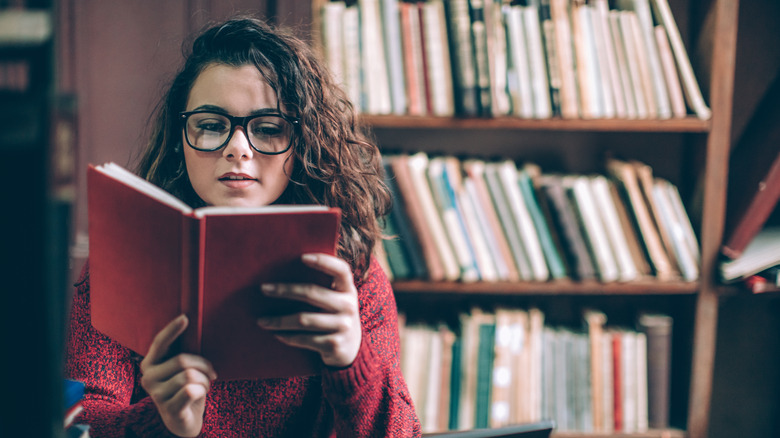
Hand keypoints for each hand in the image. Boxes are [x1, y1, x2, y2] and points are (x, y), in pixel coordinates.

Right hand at [140, 315, 216, 436]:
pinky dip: (202, 391)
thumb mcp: (182, 369)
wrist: (183, 420)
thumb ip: (182, 352)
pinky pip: (191, 391)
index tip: (185, 318)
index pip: (160, 343)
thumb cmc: (185, 388)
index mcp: (150, 363)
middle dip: (203, 365)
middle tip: (211, 373)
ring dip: (204, 381)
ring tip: (203, 386)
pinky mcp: (168, 409)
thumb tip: (191, 325)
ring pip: (190, 376)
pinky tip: (199, 395)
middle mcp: (148, 378)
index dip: (172, 330)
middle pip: (182, 360)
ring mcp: (156, 394)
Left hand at [257, 253, 361, 367]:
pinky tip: (277, 334)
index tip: (302, 257)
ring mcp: (343, 326)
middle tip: (264, 289)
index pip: (341, 269)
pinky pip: (304, 339)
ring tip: (262, 321)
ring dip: (279, 320)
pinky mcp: (334, 345)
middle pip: (312, 293)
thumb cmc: (335, 317)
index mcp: (348, 289)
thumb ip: (323, 287)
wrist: (351, 351)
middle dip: (284, 290)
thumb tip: (285, 271)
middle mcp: (348, 306)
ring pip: (303, 319)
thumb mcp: (336, 300)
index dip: (324, 261)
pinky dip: (288, 337)